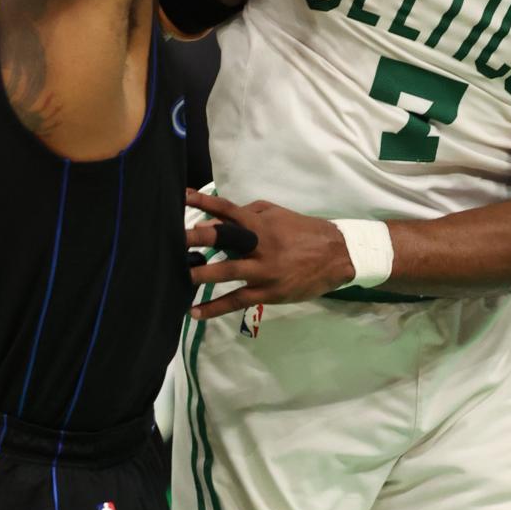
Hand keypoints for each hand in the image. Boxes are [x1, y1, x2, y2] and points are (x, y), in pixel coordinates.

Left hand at [187, 190, 351, 315]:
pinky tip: (196, 312)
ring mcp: (264, 269)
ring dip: (202, 274)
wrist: (337, 255)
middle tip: (173, 239)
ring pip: (228, 271)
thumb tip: (220, 217)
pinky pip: (237, 300)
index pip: (228, 209)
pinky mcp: (268, 292)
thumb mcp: (278, 214)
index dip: (204, 202)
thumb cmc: (304, 231)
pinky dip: (215, 307)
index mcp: (261, 223)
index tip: (181, 197)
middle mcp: (260, 244)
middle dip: (198, 238)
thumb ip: (251, 212)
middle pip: (224, 238)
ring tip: (181, 276)